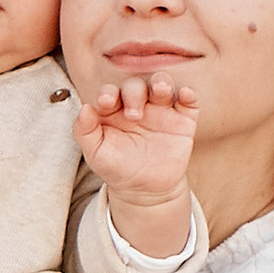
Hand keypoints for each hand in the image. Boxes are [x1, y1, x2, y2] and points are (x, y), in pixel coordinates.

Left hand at [75, 74, 198, 254]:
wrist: (145, 190)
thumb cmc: (116, 168)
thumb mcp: (95, 153)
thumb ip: (84, 131)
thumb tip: (84, 107)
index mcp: (113, 109)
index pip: (110, 92)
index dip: (108, 92)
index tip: (106, 102)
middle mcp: (137, 104)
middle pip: (136, 85)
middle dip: (133, 94)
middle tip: (133, 116)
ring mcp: (161, 110)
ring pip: (163, 84)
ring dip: (162, 82)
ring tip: (160, 90)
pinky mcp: (183, 120)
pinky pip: (189, 101)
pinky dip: (189, 94)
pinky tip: (186, 95)